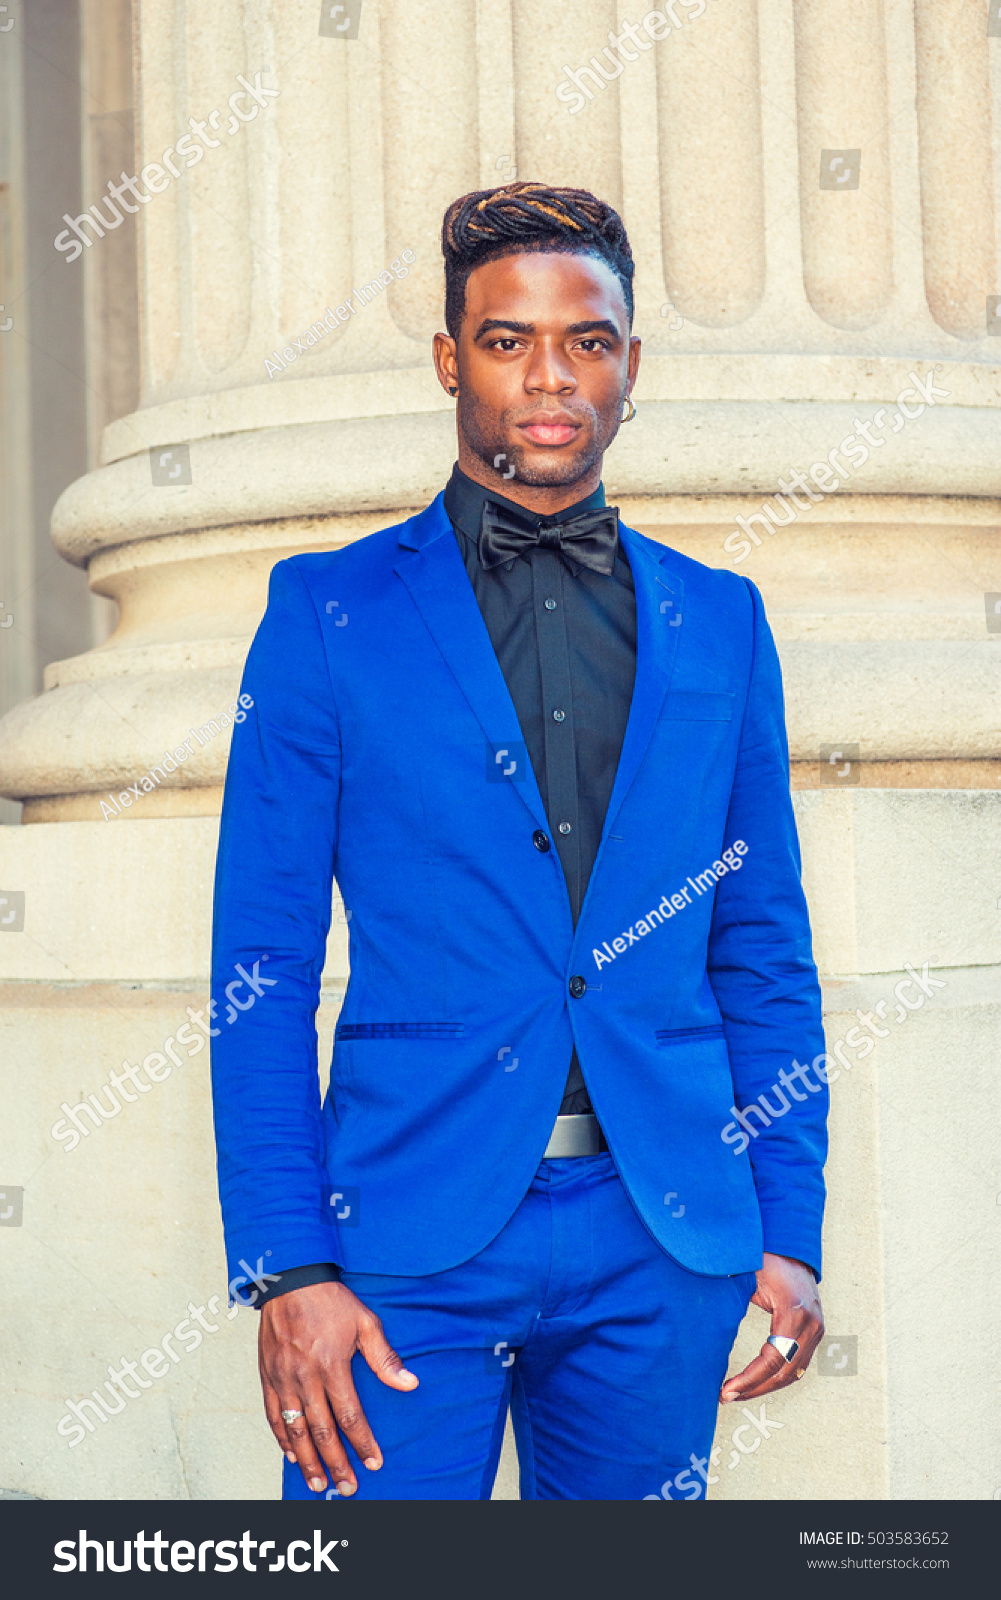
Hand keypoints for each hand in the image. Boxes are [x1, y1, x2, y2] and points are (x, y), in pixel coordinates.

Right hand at [259, 1280, 418, 1494]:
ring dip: (308, 1460)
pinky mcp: (268, 1376)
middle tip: (348, 1486)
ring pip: (295, 1430)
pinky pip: (274, 1415)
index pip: (349, 1415)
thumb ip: (384, 1357)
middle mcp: (305, 1377)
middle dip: (336, 1462)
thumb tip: (409, 1383)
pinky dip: (282, 1439)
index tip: (374, 1462)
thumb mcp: (364, 1322)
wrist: (290, 1280)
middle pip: (322, 1431)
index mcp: (331, 1365)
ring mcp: (283, 1379)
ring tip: (318, 1483)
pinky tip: (292, 1455)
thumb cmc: (330, 1301)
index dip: (362, 1442)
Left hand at [719, 1252, 822, 1403]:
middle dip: (755, 1389)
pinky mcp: (815, 1331)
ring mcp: (817, 1329)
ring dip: (766, 1387)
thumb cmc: (766, 1259)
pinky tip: (756, 1382)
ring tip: (737, 1393)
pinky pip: (798, 1364)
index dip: (749, 1379)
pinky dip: (778, 1377)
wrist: (791, 1246)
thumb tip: (705, 1333)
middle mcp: (811, 1325)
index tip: (726, 1390)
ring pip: (793, 1372)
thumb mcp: (747, 1279)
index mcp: (794, 1313)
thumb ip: (731, 1304)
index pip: (772, 1359)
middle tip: (727, 1397)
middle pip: (784, 1372)